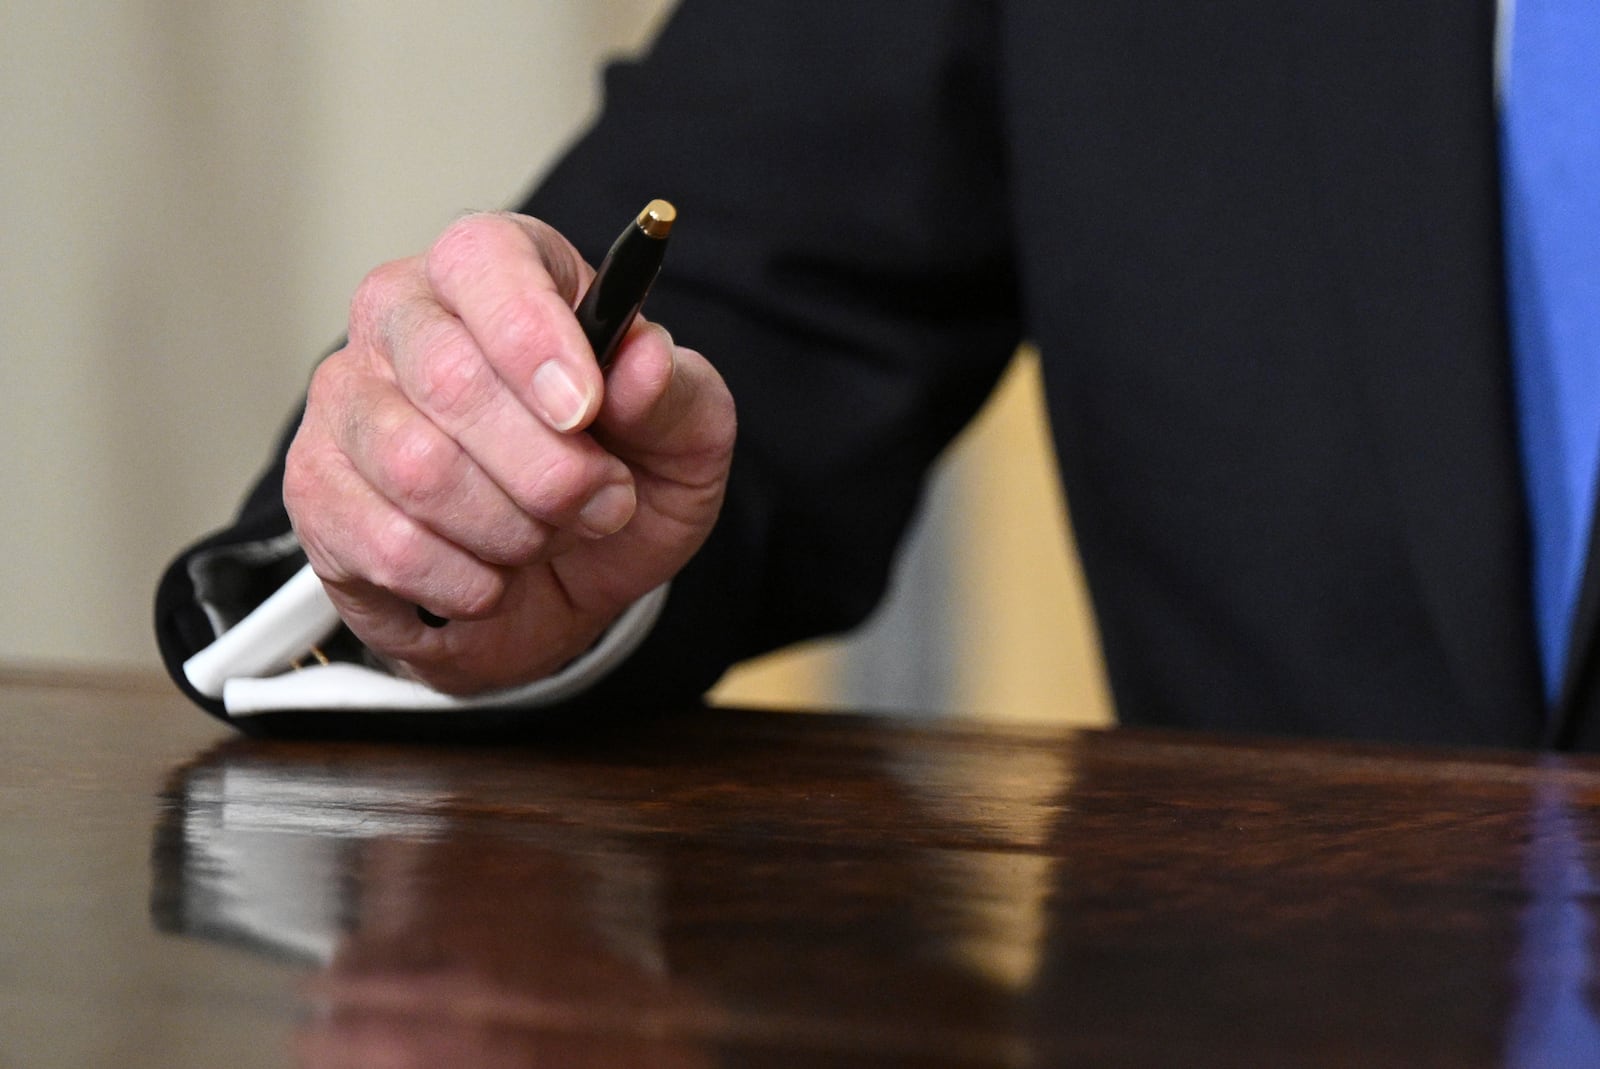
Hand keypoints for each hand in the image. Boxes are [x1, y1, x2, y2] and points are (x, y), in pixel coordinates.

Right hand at [283, 212, 734, 693]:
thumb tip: (641, 360)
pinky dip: (465, 582)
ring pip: (417, 468)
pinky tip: (491, 576)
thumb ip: (674, 393)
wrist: (569, 582)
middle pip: (449, 376)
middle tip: (604, 504)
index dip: (535, 337)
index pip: (486, 261)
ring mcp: (346, 400)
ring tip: (546, 537)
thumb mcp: (687, 438)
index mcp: (498, 268)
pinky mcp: (316, 488)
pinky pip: (386, 545)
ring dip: (512, 530)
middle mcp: (402, 315)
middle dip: (549, 468)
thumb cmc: (622, 480)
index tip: (585, 409)